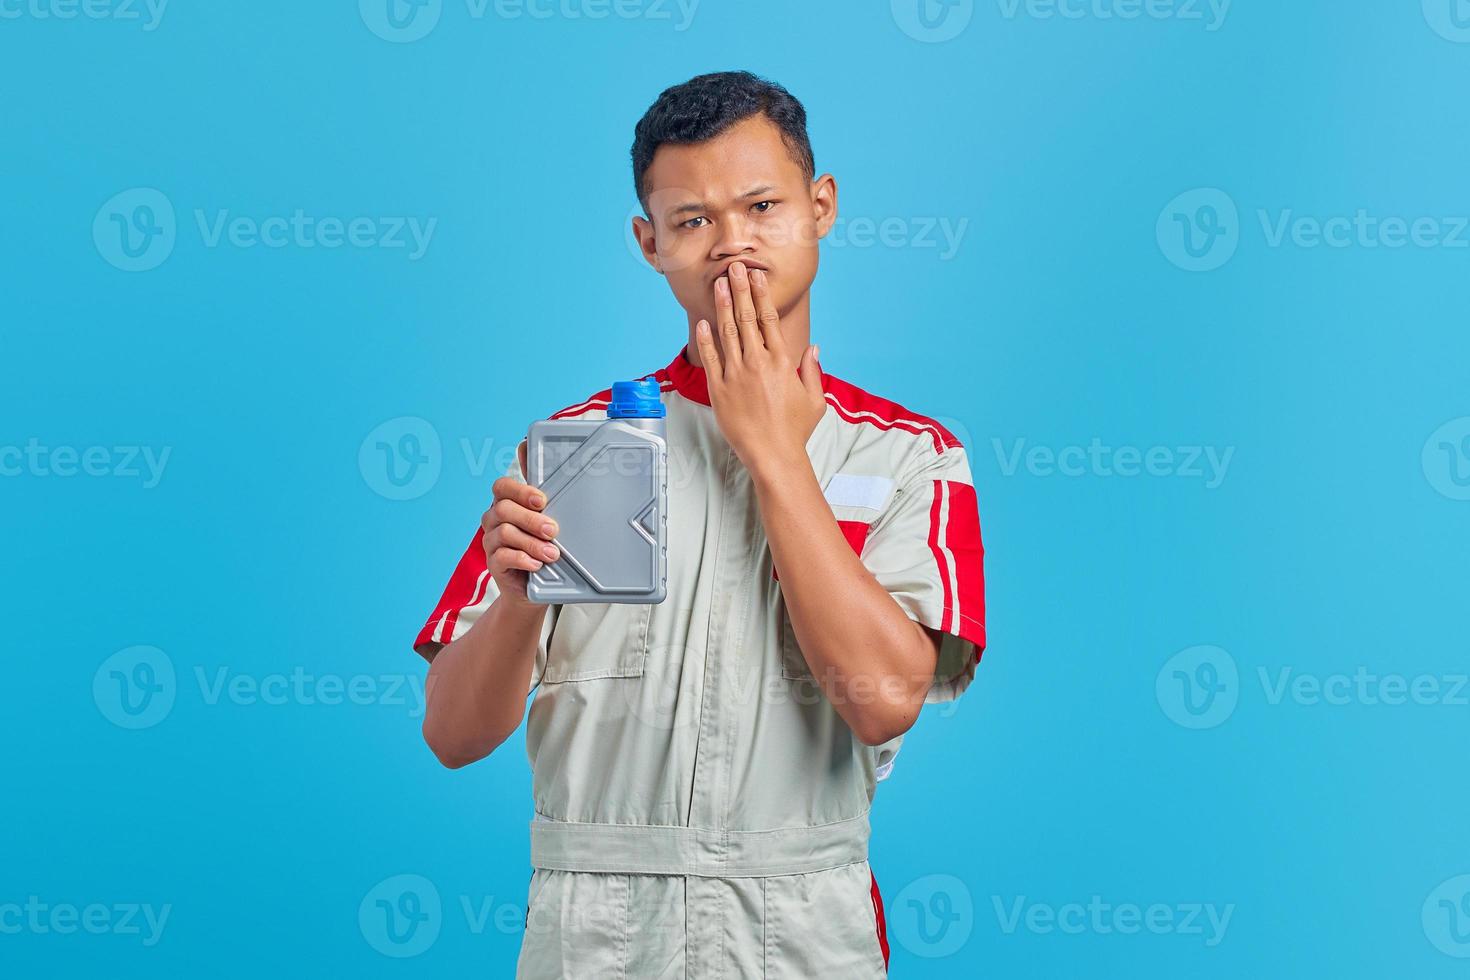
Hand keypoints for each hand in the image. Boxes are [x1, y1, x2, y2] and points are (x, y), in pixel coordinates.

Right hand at [480, 441, 559, 603]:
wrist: (532, 587)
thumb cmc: (541, 544)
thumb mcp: (546, 516)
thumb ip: (542, 488)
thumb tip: (531, 446)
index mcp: (506, 503)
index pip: (502, 487)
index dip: (521, 491)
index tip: (542, 500)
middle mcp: (494, 520)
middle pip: (504, 509)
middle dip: (531, 519)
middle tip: (553, 530)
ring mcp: (491, 542)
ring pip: (505, 533)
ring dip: (532, 542)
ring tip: (552, 553)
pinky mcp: (494, 564)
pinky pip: (503, 557)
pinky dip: (523, 559)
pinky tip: (537, 564)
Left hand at [694, 260, 824, 470]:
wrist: (774, 456)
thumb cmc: (795, 430)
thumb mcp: (815, 400)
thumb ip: (812, 371)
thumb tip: (814, 349)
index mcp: (782, 362)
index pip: (769, 320)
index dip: (761, 295)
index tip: (756, 277)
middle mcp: (758, 363)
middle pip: (747, 318)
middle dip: (740, 290)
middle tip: (733, 267)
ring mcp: (737, 375)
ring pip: (728, 333)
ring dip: (723, 306)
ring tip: (718, 284)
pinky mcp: (720, 390)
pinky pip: (710, 359)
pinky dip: (706, 340)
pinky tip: (702, 322)